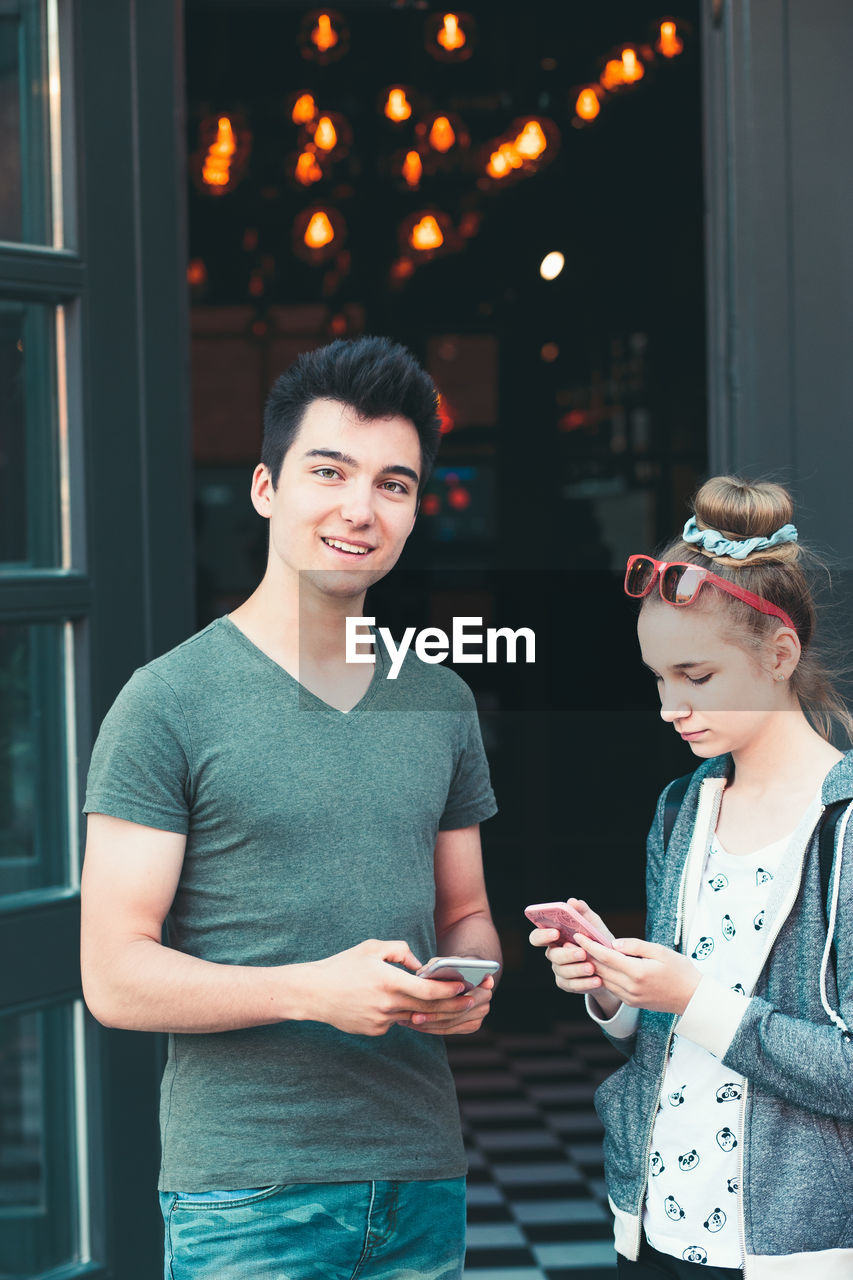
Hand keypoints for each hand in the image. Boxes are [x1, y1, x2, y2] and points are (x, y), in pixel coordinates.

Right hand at [300, 939, 473, 1036]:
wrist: (313, 993)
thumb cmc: (343, 965)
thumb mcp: (372, 947)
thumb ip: (402, 951)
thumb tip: (422, 966)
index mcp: (389, 981)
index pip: (429, 991)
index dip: (450, 990)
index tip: (464, 986)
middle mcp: (387, 1004)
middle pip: (428, 1008)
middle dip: (452, 1005)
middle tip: (470, 1001)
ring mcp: (380, 1021)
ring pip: (412, 1016)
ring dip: (429, 1010)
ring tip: (445, 1003)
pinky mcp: (373, 1031)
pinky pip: (395, 1021)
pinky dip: (400, 1012)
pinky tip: (394, 1003)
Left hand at [397, 973, 494, 1035]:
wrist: (466, 976)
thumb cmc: (453, 966)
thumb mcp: (446, 960)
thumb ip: (438, 965)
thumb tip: (423, 974)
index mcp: (485, 982)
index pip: (464, 994)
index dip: (444, 998)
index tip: (425, 999)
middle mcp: (485, 1002)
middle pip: (455, 1013)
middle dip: (432, 1015)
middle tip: (412, 1017)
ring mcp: (480, 1016)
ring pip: (450, 1024)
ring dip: (428, 1024)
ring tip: (408, 1021)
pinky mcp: (471, 1026)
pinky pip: (449, 1030)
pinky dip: (431, 1028)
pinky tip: (415, 1025)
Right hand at [528, 899, 616, 997]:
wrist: (611, 964)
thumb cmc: (597, 939)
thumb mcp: (593, 924)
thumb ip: (583, 912)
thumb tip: (572, 901)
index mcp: (554, 937)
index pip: (537, 937)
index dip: (543, 935)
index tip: (556, 932)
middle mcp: (553, 953)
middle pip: (552, 955)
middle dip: (567, 954)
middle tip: (582, 953)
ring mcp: (559, 970)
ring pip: (563, 971)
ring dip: (578, 969)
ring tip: (593, 968)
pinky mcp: (566, 984)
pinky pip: (572, 985)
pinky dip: (585, 983)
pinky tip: (597, 980)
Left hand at [579, 936, 700, 1015]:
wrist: (693, 999)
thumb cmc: (681, 971)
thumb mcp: (661, 951)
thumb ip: (635, 946)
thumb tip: (614, 943)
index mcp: (638, 973)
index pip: (607, 957)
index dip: (590, 945)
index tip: (578, 935)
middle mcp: (631, 988)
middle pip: (601, 969)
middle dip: (585, 955)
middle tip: (571, 943)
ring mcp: (631, 997)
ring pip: (604, 980)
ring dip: (591, 967)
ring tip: (580, 953)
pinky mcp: (632, 1002)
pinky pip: (612, 988)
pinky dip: (602, 976)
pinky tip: (597, 967)